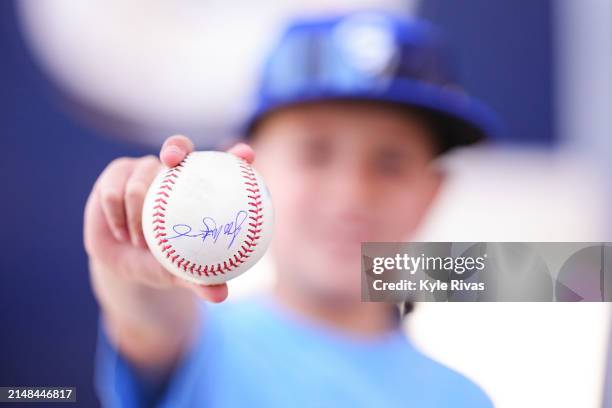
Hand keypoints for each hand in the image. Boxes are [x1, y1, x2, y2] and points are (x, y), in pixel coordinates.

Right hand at [84, 135, 254, 301]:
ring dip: (137, 213)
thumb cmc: (162, 261)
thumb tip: (220, 295)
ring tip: (140, 241)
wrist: (123, 262)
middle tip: (171, 162)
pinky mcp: (116, 174)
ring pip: (140, 180)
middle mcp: (174, 172)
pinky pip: (114, 191)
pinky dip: (117, 216)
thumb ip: (200, 280)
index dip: (236, 156)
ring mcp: (145, 170)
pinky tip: (121, 233)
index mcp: (200, 190)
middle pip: (178, 146)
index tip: (247, 154)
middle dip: (176, 148)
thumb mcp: (181, 271)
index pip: (224, 165)